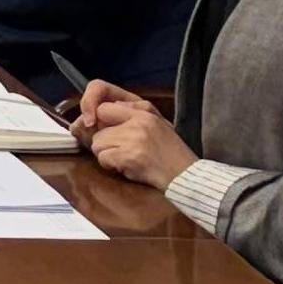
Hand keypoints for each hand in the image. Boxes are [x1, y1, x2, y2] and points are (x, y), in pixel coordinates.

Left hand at [75, 84, 196, 189]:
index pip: (103, 108)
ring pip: (97, 145)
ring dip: (107, 155)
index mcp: (144, 113)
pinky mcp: (129, 156)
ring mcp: (134, 139)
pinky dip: (111, 166)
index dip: (100, 122)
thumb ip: (133, 113)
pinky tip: (127, 167)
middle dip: (105, 144)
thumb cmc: (170, 154)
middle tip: (122, 152)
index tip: (108, 134)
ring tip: (126, 159)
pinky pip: (103, 159)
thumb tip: (102, 110)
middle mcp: (138, 123)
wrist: (185, 176)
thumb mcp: (157, 124)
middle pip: (98, 131)